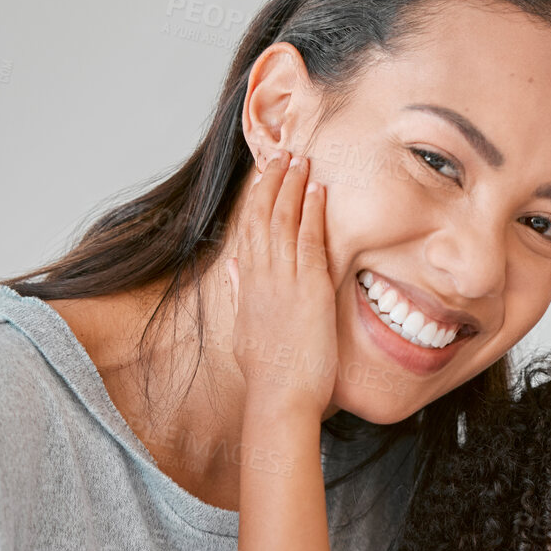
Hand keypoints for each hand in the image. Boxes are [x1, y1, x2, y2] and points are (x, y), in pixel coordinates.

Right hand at [226, 151, 337, 418]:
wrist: (278, 398)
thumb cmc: (268, 372)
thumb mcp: (246, 328)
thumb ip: (240, 293)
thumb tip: (233, 267)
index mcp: (247, 285)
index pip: (249, 230)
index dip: (257, 199)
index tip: (264, 174)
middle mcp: (260, 277)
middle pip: (263, 217)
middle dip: (272, 182)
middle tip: (281, 152)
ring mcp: (283, 280)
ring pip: (284, 221)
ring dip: (292, 187)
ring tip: (299, 158)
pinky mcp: (309, 288)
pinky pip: (310, 241)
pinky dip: (312, 212)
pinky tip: (318, 190)